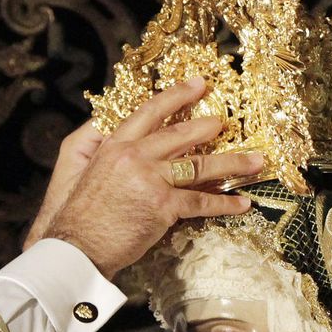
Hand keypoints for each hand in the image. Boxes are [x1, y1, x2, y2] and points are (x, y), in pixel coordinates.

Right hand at [41, 78, 262, 278]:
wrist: (76, 247)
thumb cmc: (77, 214)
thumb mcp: (78, 168)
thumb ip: (100, 145)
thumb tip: (114, 130)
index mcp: (115, 145)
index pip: (151, 111)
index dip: (177, 95)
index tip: (198, 84)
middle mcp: (135, 156)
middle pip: (181, 134)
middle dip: (210, 125)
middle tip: (229, 120)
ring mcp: (151, 179)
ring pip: (199, 165)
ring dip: (232, 162)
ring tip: (255, 160)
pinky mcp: (162, 206)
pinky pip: (201, 201)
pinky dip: (224, 203)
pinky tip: (242, 203)